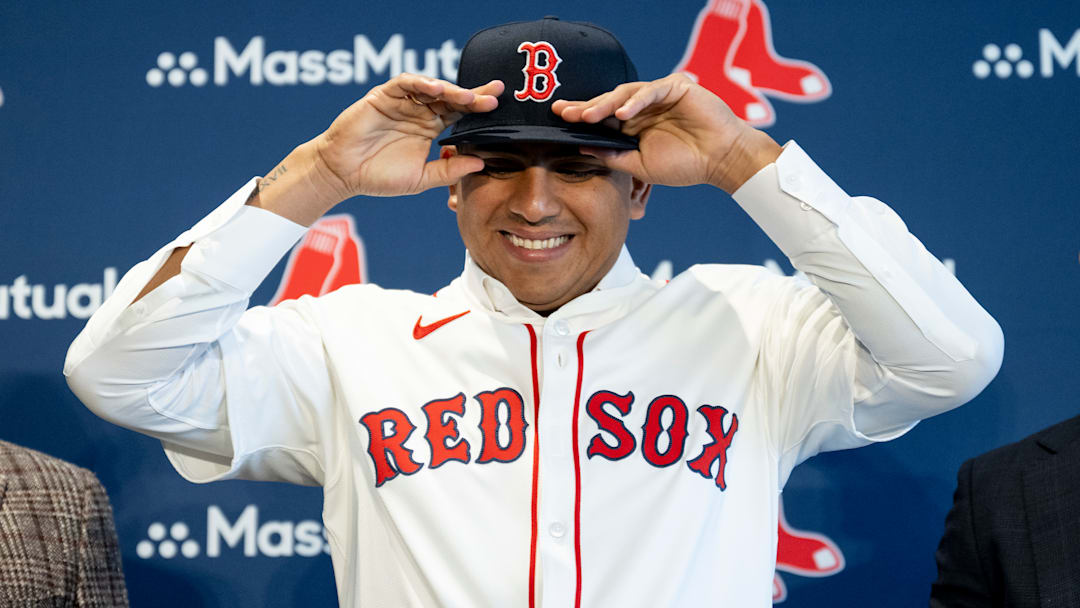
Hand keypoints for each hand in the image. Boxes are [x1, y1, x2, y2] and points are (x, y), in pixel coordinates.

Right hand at [315, 74, 503, 199]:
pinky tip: (436, 89)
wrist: (343, 174)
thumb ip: (449, 170)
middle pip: (451, 97)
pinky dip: (421, 83)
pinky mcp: (384, 96)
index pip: (460, 114)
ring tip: (469, 97)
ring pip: (432, 87)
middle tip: (495, 94)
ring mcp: (402, 102)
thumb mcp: (421, 178)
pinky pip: (405, 83)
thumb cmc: (379, 177)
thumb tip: (481, 163)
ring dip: (451, 90)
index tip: (500, 107)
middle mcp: (419, 111)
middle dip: (474, 95)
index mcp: (430, 128)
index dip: (479, 109)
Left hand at [551, 74, 780, 192]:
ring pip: (625, 94)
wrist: (721, 160)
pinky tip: (622, 114)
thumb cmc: (685, 165)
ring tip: (588, 116)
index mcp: (634, 125)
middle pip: (608, 102)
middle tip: (563, 113)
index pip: (602, 118)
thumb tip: (582, 148)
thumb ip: (613, 157)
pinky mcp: (676, 87)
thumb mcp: (640, 166)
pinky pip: (651, 91)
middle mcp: (643, 107)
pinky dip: (636, 101)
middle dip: (585, 108)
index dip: (581, 117)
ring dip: (605, 104)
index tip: (558, 120)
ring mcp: (659, 96)